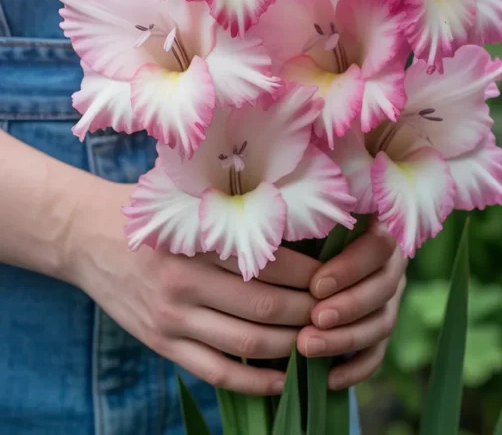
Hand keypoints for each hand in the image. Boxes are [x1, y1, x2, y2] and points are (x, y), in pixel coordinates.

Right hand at [66, 177, 318, 395]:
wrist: (85, 234)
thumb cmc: (149, 209)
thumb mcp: (187, 197)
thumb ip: (231, 204)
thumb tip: (296, 205)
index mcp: (198, 238)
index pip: (269, 261)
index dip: (310, 273)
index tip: (338, 274)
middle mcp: (186, 279)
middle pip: (265, 305)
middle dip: (309, 312)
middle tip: (339, 311)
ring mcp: (173, 316)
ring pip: (247, 341)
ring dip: (291, 346)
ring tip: (321, 342)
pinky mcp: (162, 342)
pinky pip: (217, 371)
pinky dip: (256, 381)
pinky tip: (283, 380)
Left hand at [297, 221, 405, 389]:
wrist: (296, 257)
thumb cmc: (299, 225)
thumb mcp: (305, 215)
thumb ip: (303, 217)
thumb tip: (279, 228)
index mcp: (378, 226)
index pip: (380, 246)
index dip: (351, 268)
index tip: (316, 284)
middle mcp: (390, 263)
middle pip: (384, 288)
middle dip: (348, 306)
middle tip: (313, 319)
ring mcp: (388, 298)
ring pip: (381, 323)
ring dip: (345, 339)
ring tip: (307, 347)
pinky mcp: (378, 329)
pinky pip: (377, 354)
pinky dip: (354, 369)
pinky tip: (328, 378)